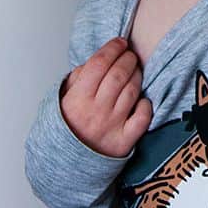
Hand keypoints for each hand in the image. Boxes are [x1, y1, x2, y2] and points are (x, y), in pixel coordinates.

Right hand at [60, 37, 153, 157]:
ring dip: (137, 75)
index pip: (99, 63)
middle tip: (129, 54)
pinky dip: (145, 104)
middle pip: (118, 74)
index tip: (119, 42)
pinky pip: (142, 117)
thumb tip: (98, 60)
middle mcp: (96, 111)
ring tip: (134, 71)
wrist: (65, 165)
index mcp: (77, 99)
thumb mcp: (62, 100)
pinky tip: (140, 99)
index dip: (112, 48)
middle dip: (128, 58)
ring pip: (132, 91)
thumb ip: (77, 78)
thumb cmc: (67, 127)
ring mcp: (112, 126)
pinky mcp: (124, 141)